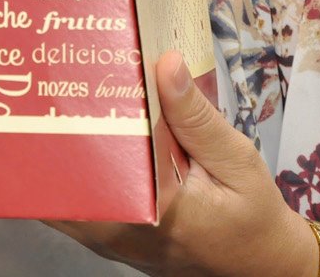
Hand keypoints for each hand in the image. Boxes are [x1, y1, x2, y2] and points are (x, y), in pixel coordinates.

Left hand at [47, 51, 315, 276]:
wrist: (257, 262)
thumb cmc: (252, 214)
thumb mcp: (235, 160)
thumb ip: (197, 117)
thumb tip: (166, 63)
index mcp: (152, 213)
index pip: (97, 162)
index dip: (79, 121)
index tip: (75, 77)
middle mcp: (119, 232)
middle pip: (66, 176)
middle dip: (62, 129)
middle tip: (65, 78)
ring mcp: (107, 240)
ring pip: (63, 191)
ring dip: (63, 149)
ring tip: (70, 98)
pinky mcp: (107, 238)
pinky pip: (76, 201)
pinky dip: (75, 169)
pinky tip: (86, 132)